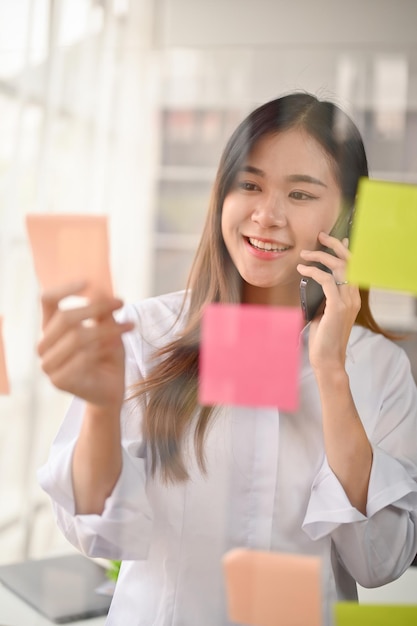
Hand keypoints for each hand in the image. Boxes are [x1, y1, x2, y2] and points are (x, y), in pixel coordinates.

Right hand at [37, 282, 134, 411]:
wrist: (112, 391)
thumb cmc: (108, 357)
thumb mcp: (109, 329)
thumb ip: (102, 312)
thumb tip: (100, 288)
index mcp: (51, 328)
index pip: (47, 301)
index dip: (64, 289)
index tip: (87, 282)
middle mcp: (44, 345)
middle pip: (65, 317)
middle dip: (96, 308)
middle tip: (121, 303)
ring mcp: (49, 365)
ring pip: (77, 337)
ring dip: (107, 329)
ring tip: (129, 326)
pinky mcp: (59, 380)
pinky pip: (82, 357)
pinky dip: (103, 349)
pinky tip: (116, 347)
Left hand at [297, 232, 360, 371]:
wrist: (328, 359)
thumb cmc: (324, 338)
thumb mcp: (323, 313)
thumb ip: (322, 298)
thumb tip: (311, 283)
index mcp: (352, 298)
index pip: (353, 267)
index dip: (344, 251)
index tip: (332, 240)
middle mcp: (353, 297)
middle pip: (349, 262)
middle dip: (335, 245)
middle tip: (320, 236)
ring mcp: (347, 302)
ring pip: (339, 267)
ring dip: (320, 256)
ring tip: (304, 254)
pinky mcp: (338, 307)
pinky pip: (326, 280)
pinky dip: (313, 272)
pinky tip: (302, 270)